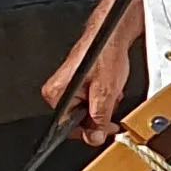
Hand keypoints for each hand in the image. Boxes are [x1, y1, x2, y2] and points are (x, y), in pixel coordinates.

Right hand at [45, 0, 131, 146]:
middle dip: (99, 115)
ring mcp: (68, 85)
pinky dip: (103, 96)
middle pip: (78, 118)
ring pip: (87, 109)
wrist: (113, 33)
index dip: (89, 131)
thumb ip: (99, 118)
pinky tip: (110, 86)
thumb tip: (94, 137)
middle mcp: (58, 90)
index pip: (67, 126)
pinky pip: (90, 98)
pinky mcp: (78, 81)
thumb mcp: (106, 93)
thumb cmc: (105, 54)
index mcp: (57, 94)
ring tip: (112, 90)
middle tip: (112, 103)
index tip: (104, 131)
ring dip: (104, 105)